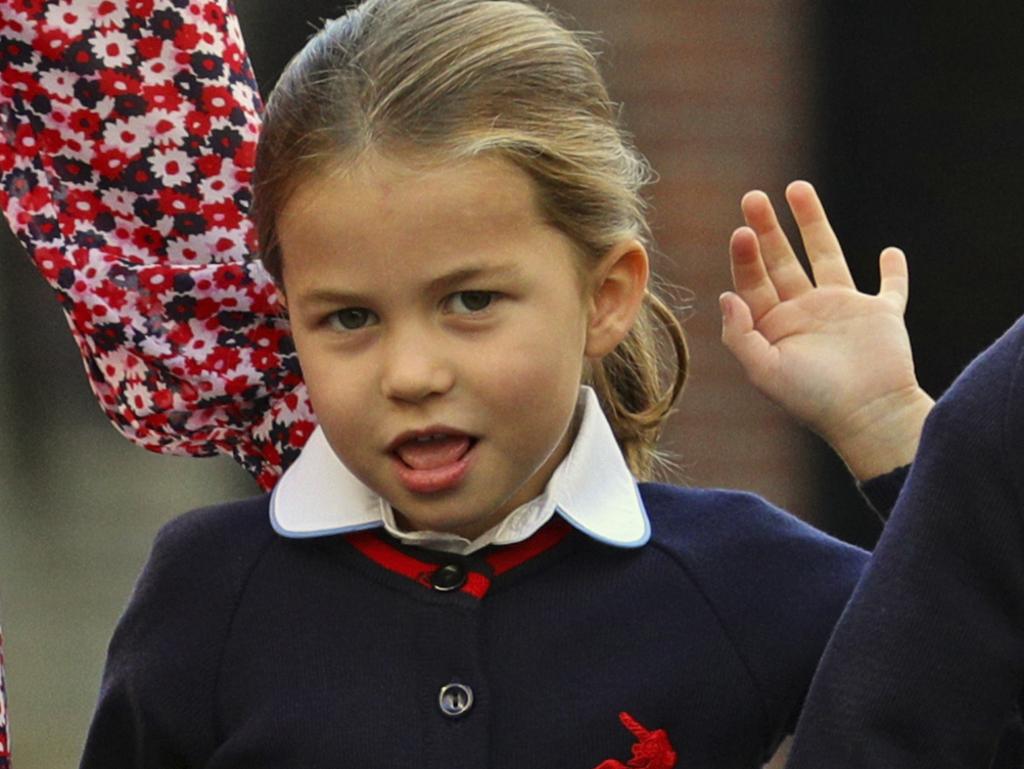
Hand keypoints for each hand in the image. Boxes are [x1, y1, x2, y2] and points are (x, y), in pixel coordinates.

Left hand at [720, 181, 932, 479]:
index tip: (741, 231)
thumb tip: (725, 295)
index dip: (745, 256)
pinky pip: (891, 288)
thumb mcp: (765, 371)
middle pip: (781, 260)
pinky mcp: (881, 316)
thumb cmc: (811, 399)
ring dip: (813, 224)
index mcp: (774, 327)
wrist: (866, 417)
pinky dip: (894, 271)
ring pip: (826, 257)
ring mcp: (843, 312)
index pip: (753, 281)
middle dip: (767, 229)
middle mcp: (804, 314)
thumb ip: (740, 335)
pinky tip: (890, 251)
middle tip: (753, 197)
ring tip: (798, 188)